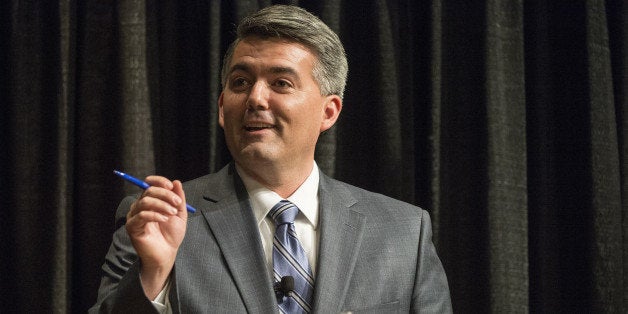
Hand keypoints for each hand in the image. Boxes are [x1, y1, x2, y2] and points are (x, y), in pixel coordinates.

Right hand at [125, 176, 187, 298]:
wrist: (167, 254)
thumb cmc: (171, 235)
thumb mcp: (180, 214)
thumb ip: (179, 198)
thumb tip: (176, 182)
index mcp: (151, 201)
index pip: (150, 184)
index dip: (159, 181)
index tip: (171, 185)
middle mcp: (140, 206)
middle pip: (148, 191)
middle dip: (165, 194)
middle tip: (177, 203)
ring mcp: (135, 216)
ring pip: (144, 201)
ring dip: (161, 205)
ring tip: (172, 213)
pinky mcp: (132, 227)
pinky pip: (141, 215)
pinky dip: (155, 215)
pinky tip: (164, 220)